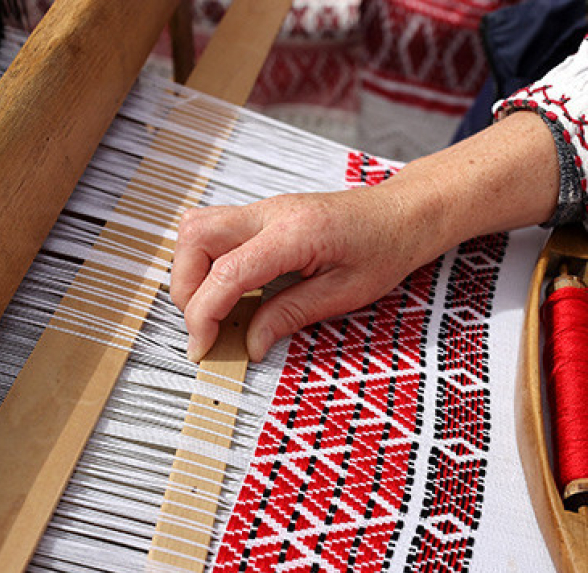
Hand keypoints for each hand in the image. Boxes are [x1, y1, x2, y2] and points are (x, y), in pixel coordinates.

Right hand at [172, 185, 440, 362]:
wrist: (402, 214)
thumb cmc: (384, 248)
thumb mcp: (345, 294)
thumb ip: (291, 315)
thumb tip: (251, 344)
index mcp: (294, 233)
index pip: (226, 273)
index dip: (204, 315)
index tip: (203, 348)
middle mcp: (270, 213)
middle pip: (194, 238)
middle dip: (186, 290)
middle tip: (205, 328)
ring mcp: (262, 209)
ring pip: (196, 228)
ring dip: (191, 272)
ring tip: (213, 309)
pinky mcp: (261, 215)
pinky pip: (214, 230)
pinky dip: (205, 262)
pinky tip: (227, 290)